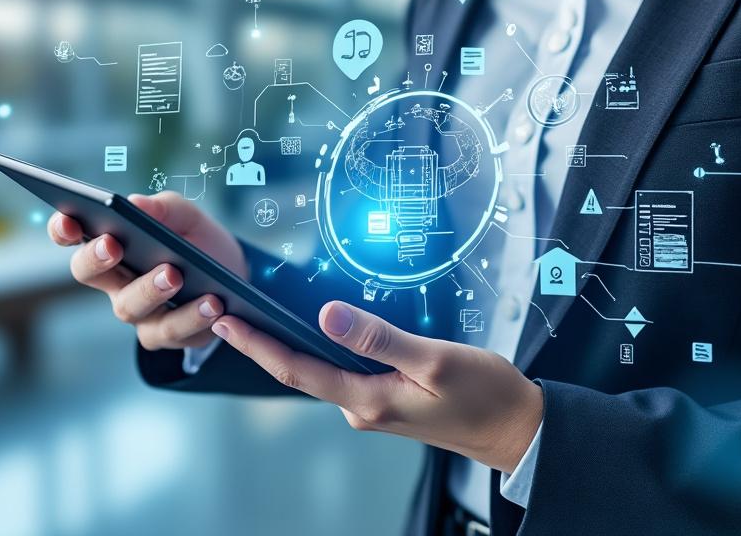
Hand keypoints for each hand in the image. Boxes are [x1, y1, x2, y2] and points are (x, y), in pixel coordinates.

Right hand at [47, 191, 247, 349]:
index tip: (67, 220)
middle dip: (96, 259)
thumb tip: (136, 203)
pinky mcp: (165, 334)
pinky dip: (193, 317)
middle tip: (113, 245)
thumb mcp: (186, 216)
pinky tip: (211, 303)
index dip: (63, 228)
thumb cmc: (195, 239)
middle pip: (88, 273)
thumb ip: (163, 208)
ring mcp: (138, 311)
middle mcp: (115, 281)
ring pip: (130, 307)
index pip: (73, 236)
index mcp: (111, 244)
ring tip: (175, 274)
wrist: (232, 272)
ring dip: (150, 290)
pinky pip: (172, 331)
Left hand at [211, 301, 542, 472]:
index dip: (256, 345)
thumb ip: (378, 338)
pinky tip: (315, 329)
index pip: (297, 369)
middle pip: (300, 370)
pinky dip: (322, 349)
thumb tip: (327, 315)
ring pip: (322, 370)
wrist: (516, 430)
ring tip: (260, 315)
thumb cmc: (484, 396)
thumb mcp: (434, 359)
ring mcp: (373, 405)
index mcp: (367, 400)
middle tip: (227, 311)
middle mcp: (362, 407)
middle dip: (261, 343)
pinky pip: (345, 371)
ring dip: (289, 345)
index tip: (224, 322)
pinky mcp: (386, 399)